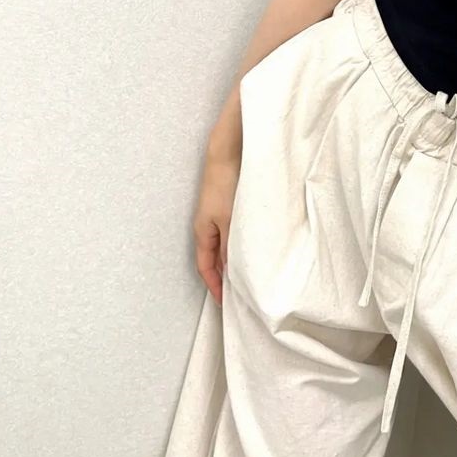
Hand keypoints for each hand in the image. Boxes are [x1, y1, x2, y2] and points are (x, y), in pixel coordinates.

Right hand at [193, 145, 240, 305]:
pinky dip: (239, 245)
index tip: (225, 304)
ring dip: (234, 261)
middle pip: (215, 259)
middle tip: (240, 295)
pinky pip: (232, 233)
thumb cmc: (225, 184)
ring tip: (248, 277)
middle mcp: (208, 226)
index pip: (206, 268)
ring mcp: (218, 216)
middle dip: (225, 278)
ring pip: (225, 246)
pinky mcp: (228, 206)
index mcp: (202, 232)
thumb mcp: (229, 219)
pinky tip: (253, 248)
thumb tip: (233, 270)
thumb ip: (231, 245)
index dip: (214, 287)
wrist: (227, 152)